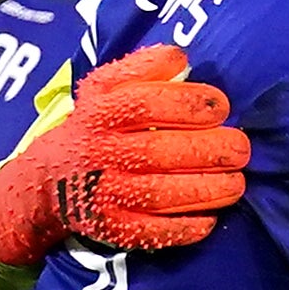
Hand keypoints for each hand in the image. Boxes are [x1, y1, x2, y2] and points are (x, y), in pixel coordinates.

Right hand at [0, 47, 251, 268]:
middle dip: (207, 150)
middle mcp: (97, 153)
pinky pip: (151, 232)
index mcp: (97, 112)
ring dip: (206, 190)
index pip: (142, 104)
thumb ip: (141, 69)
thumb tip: (180, 56)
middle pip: (156, 152)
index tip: (221, 106)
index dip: (186, 104)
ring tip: (237, 182)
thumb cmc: (96, 126)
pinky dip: (185, 228)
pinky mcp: (110, 228)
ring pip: (158, 194)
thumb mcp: (104, 88)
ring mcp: (102, 194)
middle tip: (240, 148)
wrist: (47, 180)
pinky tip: (210, 218)